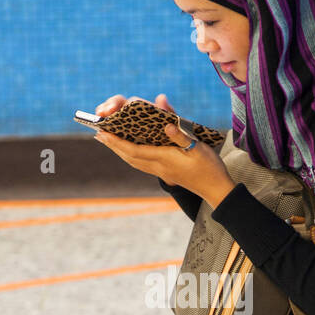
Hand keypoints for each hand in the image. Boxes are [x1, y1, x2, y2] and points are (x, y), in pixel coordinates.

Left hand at [93, 94, 235, 207]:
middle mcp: (159, 167)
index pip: (134, 150)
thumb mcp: (199, 147)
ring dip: (119, 151)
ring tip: (108, 141)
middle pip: (129, 157)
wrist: (216, 189)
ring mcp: (161, 172)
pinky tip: (129, 150)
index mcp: (164, 159)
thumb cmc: (209, 167)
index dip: (117, 142)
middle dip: (113, 145)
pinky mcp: (166, 173)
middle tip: (98, 134)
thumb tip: (167, 124)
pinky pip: (141, 164)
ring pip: (133, 161)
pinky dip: (131, 156)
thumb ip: (181, 135)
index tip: (103, 133)